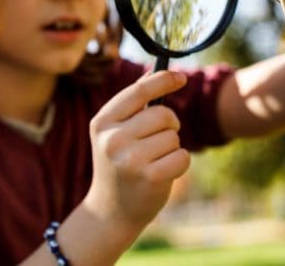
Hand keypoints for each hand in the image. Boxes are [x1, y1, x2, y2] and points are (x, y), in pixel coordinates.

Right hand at [84, 71, 189, 235]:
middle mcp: (112, 139)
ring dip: (171, 147)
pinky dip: (179, 163)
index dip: (163, 80)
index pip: (138, 91)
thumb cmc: (118, 164)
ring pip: (173, 136)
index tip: (181, 77)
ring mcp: (130, 159)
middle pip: (163, 114)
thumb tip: (155, 73)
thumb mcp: (113, 132)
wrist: (110, 210)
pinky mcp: (149, 177)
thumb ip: (132, 105)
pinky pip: (182, 156)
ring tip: (152, 161)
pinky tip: (162, 173)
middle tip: (158, 139)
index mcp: (102, 122)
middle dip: (169, 124)